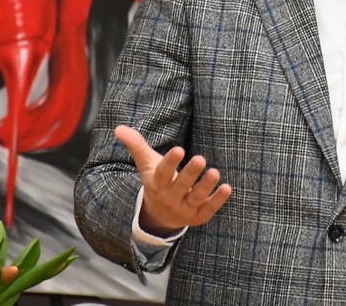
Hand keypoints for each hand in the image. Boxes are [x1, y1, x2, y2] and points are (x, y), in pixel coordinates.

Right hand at [115, 125, 231, 235]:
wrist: (160, 216)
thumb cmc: (157, 181)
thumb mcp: (147, 164)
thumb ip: (136, 145)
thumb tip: (118, 128)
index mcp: (156, 185)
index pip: (162, 174)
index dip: (170, 162)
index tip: (179, 149)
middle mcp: (169, 199)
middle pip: (180, 186)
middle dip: (190, 174)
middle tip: (201, 159)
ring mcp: (184, 209)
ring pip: (195, 198)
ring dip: (206, 186)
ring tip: (215, 172)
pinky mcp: (198, 216)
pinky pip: (208, 209)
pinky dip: (218, 200)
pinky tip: (227, 188)